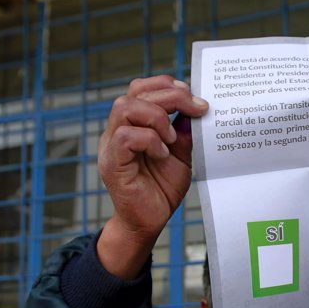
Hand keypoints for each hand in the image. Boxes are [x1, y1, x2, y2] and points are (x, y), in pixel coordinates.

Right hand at [97, 76, 208, 277]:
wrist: (150, 222)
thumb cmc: (162, 189)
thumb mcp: (181, 156)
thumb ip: (184, 133)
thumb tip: (194, 108)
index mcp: (133, 124)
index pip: (141, 88)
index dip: (165, 85)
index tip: (193, 97)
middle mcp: (118, 129)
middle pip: (135, 92)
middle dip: (171, 96)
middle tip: (196, 109)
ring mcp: (111, 145)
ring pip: (125, 107)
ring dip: (157, 117)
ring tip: (172, 138)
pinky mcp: (112, 163)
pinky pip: (125, 136)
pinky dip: (149, 140)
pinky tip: (163, 154)